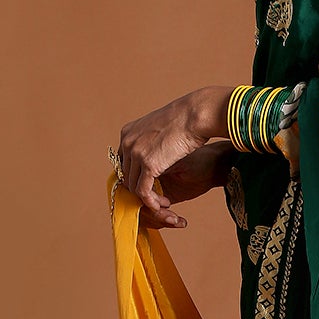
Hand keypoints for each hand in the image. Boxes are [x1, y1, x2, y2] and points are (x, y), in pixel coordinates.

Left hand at [115, 87, 231, 226]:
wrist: (195, 115)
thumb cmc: (186, 118)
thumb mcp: (160, 127)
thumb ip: (152, 140)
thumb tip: (155, 152)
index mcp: (128, 132)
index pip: (123, 162)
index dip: (135, 175)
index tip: (149, 184)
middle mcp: (127, 142)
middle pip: (126, 175)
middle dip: (140, 189)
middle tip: (156, 196)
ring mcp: (136, 153)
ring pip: (133, 186)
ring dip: (148, 198)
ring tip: (163, 201)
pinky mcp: (148, 165)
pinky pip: (143, 192)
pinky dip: (152, 202)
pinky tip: (164, 203)